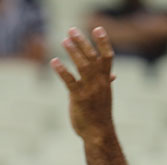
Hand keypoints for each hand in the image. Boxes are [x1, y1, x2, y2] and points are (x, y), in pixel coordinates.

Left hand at [51, 27, 115, 141]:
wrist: (98, 134)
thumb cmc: (100, 115)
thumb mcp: (105, 96)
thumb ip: (106, 83)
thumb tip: (112, 75)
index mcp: (105, 81)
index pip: (107, 57)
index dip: (103, 42)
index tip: (97, 28)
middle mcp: (99, 83)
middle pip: (92, 57)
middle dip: (82, 42)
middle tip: (71, 30)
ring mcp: (90, 90)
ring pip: (82, 66)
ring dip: (73, 52)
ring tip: (63, 41)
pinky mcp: (78, 98)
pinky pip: (70, 81)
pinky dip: (62, 70)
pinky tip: (54, 61)